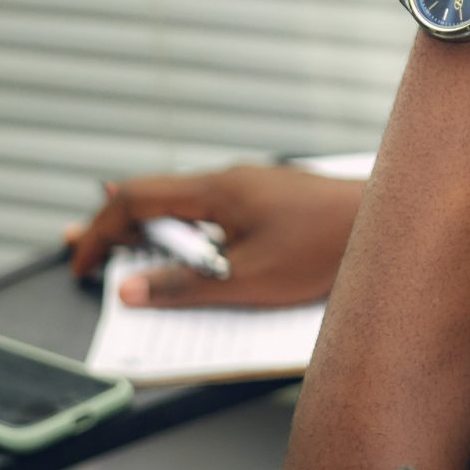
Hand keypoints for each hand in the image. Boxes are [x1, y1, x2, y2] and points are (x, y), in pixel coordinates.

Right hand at [63, 166, 365, 307]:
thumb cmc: (324, 248)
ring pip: (185, 205)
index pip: (135, 199)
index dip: (101, 231)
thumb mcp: (246, 279)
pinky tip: (190, 252)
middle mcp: (229, 180)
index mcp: (216, 190)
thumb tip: (131, 289)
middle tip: (83, 252)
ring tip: (125, 253)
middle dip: (117, 227)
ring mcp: (251, 188)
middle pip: (155, 197)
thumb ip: (185, 286)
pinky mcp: (271, 201)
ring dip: (153, 230)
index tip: (82, 263)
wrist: (387, 223)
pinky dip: (188, 233)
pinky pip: (214, 213)